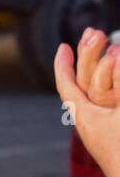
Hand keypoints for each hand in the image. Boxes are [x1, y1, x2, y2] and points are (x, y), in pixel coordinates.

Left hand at [55, 30, 119, 176]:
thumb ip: (118, 83)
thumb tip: (116, 53)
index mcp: (86, 117)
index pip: (68, 85)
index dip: (64, 64)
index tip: (63, 47)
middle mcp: (92, 125)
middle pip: (84, 84)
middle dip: (88, 58)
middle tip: (94, 35)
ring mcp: (106, 132)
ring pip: (100, 95)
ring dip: (105, 71)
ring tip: (111, 49)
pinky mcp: (117, 140)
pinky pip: (112, 106)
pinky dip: (115, 90)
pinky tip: (117, 85)